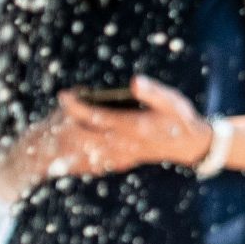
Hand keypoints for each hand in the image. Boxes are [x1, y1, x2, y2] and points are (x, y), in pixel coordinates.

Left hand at [50, 74, 213, 177]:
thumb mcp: (171, 100)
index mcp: (132, 126)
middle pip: (85, 137)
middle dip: (66, 125)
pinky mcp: (124, 159)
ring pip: (88, 152)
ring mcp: (124, 154)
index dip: (76, 107)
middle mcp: (125, 143)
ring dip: (69, 144)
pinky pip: (97, 162)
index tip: (64, 95)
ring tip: (54, 132)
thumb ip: (153, 92)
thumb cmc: (181, 118)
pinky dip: (81, 158)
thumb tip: (135, 81)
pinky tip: (71, 153)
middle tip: (53, 113)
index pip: (96, 117)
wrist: (191, 144)